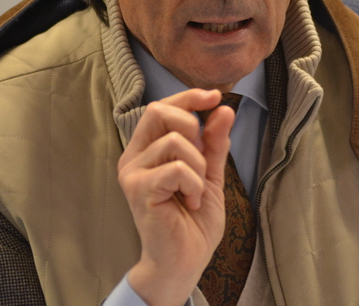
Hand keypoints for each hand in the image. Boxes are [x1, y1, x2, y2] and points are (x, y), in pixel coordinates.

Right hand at [118, 89, 233, 305]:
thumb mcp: (210, 174)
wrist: (184, 261)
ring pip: (174, 140)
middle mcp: (134, 157)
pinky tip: (191, 202)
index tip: (216, 97)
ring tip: (196, 191)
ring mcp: (133, 173)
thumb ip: (214, 143)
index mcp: (147, 150)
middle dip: (193, 126)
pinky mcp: (139, 189)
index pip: (163, 107)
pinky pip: (177, 167)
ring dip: (199, 165)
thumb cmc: (193, 221)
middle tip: (203, 159)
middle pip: (159, 111)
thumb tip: (224, 109)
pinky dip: (195, 184)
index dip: (189, 97)